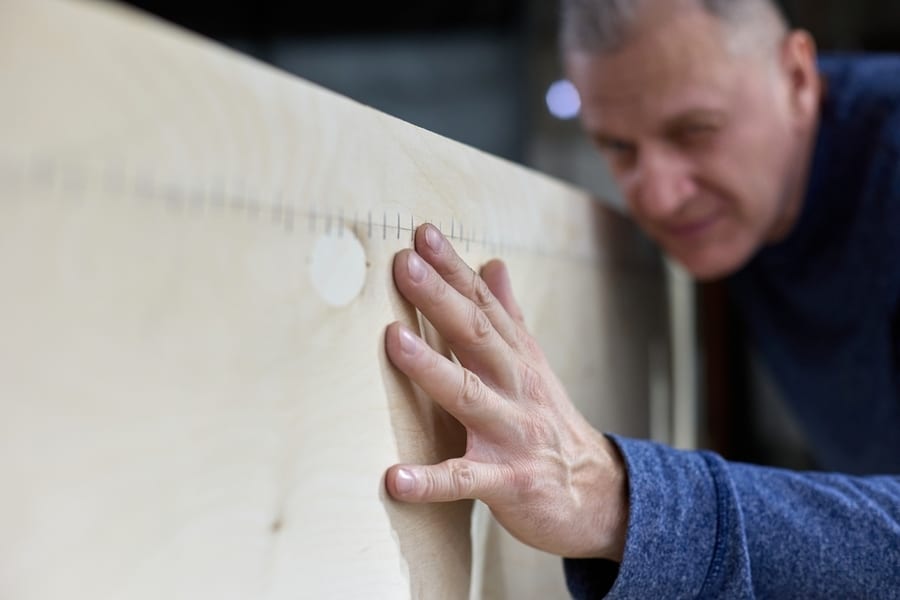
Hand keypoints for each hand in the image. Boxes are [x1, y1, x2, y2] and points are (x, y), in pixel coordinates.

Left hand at [384, 223, 627, 560]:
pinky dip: (433, 480)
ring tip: (394, 341)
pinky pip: (467, 480)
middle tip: (405, 264)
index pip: (484, 305)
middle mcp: (516, 389)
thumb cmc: (550, 424)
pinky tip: (396, 478)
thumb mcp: (534, 365)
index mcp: (518, 359)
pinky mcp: (510, 483)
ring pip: (470, 397)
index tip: (423, 234)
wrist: (599, 493)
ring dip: (432, 368)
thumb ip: (510, 316)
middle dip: (440, 299)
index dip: (454, 269)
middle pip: (477, 336)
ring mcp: (513, 435)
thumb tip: (492, 263)